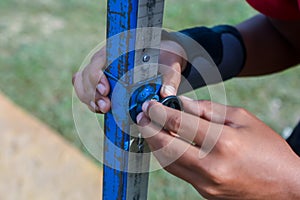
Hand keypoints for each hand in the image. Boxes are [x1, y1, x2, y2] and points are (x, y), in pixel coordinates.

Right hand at [72, 40, 186, 112]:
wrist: (164, 55)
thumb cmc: (165, 55)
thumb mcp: (171, 64)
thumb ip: (170, 78)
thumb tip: (165, 94)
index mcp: (119, 49)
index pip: (99, 60)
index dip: (96, 76)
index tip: (105, 90)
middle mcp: (106, 58)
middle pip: (87, 74)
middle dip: (92, 92)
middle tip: (105, 107)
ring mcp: (103, 70)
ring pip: (83, 83)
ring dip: (89, 98)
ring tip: (103, 109)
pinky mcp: (104, 82)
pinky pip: (87, 90)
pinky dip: (90, 100)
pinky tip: (99, 108)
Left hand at [137, 98, 299, 198]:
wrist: (286, 186)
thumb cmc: (267, 148)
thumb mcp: (242, 118)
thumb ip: (208, 109)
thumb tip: (180, 103)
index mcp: (223, 142)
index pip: (178, 123)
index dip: (158, 112)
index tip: (148, 104)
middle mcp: (211, 166)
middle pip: (165, 146)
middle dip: (148, 129)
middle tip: (140, 116)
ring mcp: (206, 183)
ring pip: (167, 161)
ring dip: (154, 143)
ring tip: (148, 128)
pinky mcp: (205, 192)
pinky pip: (178, 171)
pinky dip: (168, 156)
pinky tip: (165, 144)